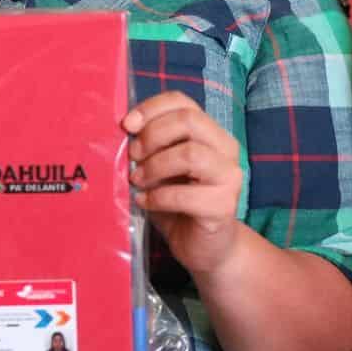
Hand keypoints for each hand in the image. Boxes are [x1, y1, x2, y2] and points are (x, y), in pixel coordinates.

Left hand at [124, 92, 243, 273]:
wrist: (204, 248)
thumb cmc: (178, 204)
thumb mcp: (161, 168)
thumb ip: (150, 147)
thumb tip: (122, 130)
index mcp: (210, 133)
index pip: (183, 102)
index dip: (151, 108)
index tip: (127, 125)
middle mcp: (226, 149)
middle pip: (189, 120)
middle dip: (152, 135)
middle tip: (132, 156)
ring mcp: (229, 177)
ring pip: (190, 154)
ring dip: (155, 166)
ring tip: (137, 180)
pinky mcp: (223, 206)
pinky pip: (185, 195)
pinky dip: (158, 197)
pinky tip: (144, 202)